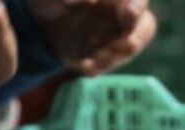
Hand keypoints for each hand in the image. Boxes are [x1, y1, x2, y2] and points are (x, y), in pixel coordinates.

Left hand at [28, 0, 155, 75]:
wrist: (40, 25)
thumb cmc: (49, 0)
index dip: (137, 6)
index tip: (129, 15)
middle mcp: (122, 14)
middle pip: (145, 25)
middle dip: (138, 36)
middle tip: (128, 45)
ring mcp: (117, 37)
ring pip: (130, 48)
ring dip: (116, 55)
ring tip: (96, 59)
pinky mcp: (107, 56)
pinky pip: (111, 64)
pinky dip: (100, 67)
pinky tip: (85, 66)